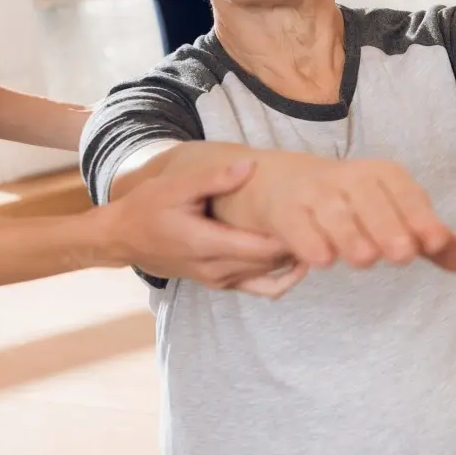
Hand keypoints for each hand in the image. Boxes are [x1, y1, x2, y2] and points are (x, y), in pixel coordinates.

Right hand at [105, 160, 305, 298]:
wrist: (123, 239)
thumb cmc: (148, 209)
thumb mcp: (176, 187)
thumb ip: (215, 178)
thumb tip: (250, 166)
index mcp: (206, 244)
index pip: (261, 247)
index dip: (293, 237)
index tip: (319, 218)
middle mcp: (216, 269)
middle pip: (271, 262)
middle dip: (301, 246)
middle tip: (332, 225)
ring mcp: (219, 280)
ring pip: (269, 276)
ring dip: (294, 259)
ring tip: (323, 236)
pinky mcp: (221, 283)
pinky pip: (259, 287)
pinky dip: (282, 276)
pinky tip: (301, 257)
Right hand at [243, 153, 455, 274]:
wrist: (283, 185)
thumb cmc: (353, 205)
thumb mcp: (395, 214)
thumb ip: (433, 241)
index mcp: (383, 175)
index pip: (404, 192)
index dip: (420, 216)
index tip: (435, 242)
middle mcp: (350, 178)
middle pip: (370, 199)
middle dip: (387, 226)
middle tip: (402, 255)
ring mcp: (315, 193)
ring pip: (334, 212)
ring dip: (350, 235)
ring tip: (364, 259)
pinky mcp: (285, 212)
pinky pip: (297, 225)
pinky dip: (309, 241)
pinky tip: (322, 260)